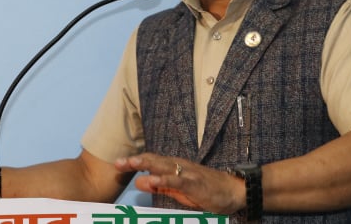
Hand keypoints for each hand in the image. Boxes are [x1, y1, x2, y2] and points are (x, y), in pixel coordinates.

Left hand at [114, 153, 244, 214]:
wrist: (233, 190)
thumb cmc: (205, 190)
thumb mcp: (178, 189)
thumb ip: (160, 185)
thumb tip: (140, 181)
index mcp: (174, 167)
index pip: (151, 162)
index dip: (134, 162)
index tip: (117, 164)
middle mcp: (179, 166)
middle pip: (154, 160)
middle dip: (135, 161)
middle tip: (118, 162)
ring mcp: (187, 173)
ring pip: (164, 166)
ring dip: (147, 164)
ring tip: (132, 163)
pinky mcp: (195, 183)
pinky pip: (178, 180)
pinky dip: (166, 179)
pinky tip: (154, 179)